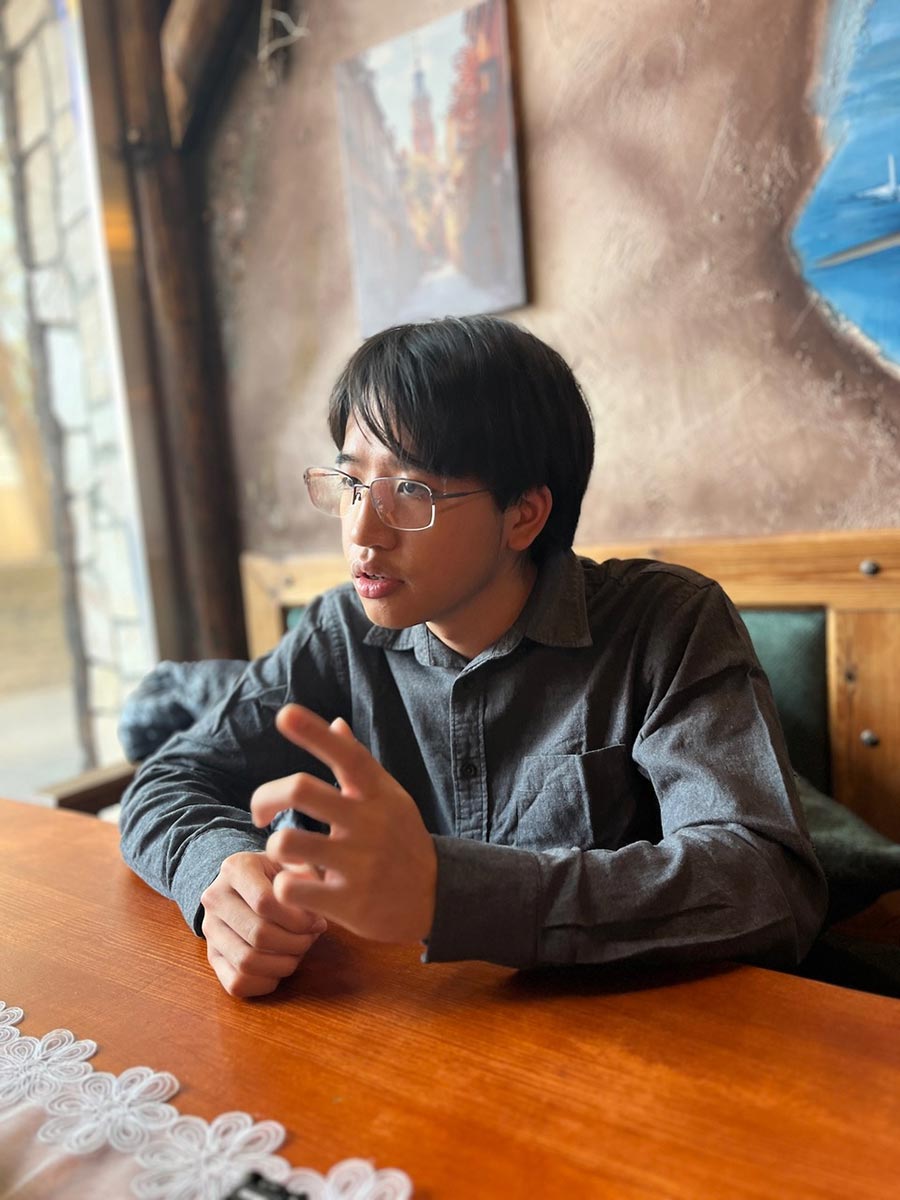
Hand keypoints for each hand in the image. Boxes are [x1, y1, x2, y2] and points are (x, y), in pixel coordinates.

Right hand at [200, 851, 326, 997]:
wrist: (249, 885)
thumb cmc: (280, 875)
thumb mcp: (296, 865)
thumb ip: (308, 880)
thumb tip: (312, 913)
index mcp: (236, 868)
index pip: (265, 902)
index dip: (298, 920)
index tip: (317, 921)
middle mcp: (215, 898)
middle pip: (258, 935)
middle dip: (295, 943)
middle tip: (311, 937)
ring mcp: (209, 930)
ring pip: (246, 962)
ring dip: (283, 964)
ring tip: (299, 950)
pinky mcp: (212, 957)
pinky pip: (237, 983)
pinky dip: (266, 981)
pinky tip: (281, 964)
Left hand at [251, 704, 436, 943]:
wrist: (436, 898)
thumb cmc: (402, 840)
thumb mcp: (390, 798)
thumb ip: (359, 763)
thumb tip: (336, 722)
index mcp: (377, 793)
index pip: (346, 754)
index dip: (313, 732)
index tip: (284, 714)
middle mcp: (369, 823)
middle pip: (301, 790)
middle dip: (265, 797)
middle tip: (261, 813)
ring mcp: (360, 864)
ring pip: (287, 842)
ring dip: (276, 846)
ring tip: (286, 853)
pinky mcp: (349, 902)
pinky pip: (292, 889)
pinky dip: (285, 886)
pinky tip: (297, 887)